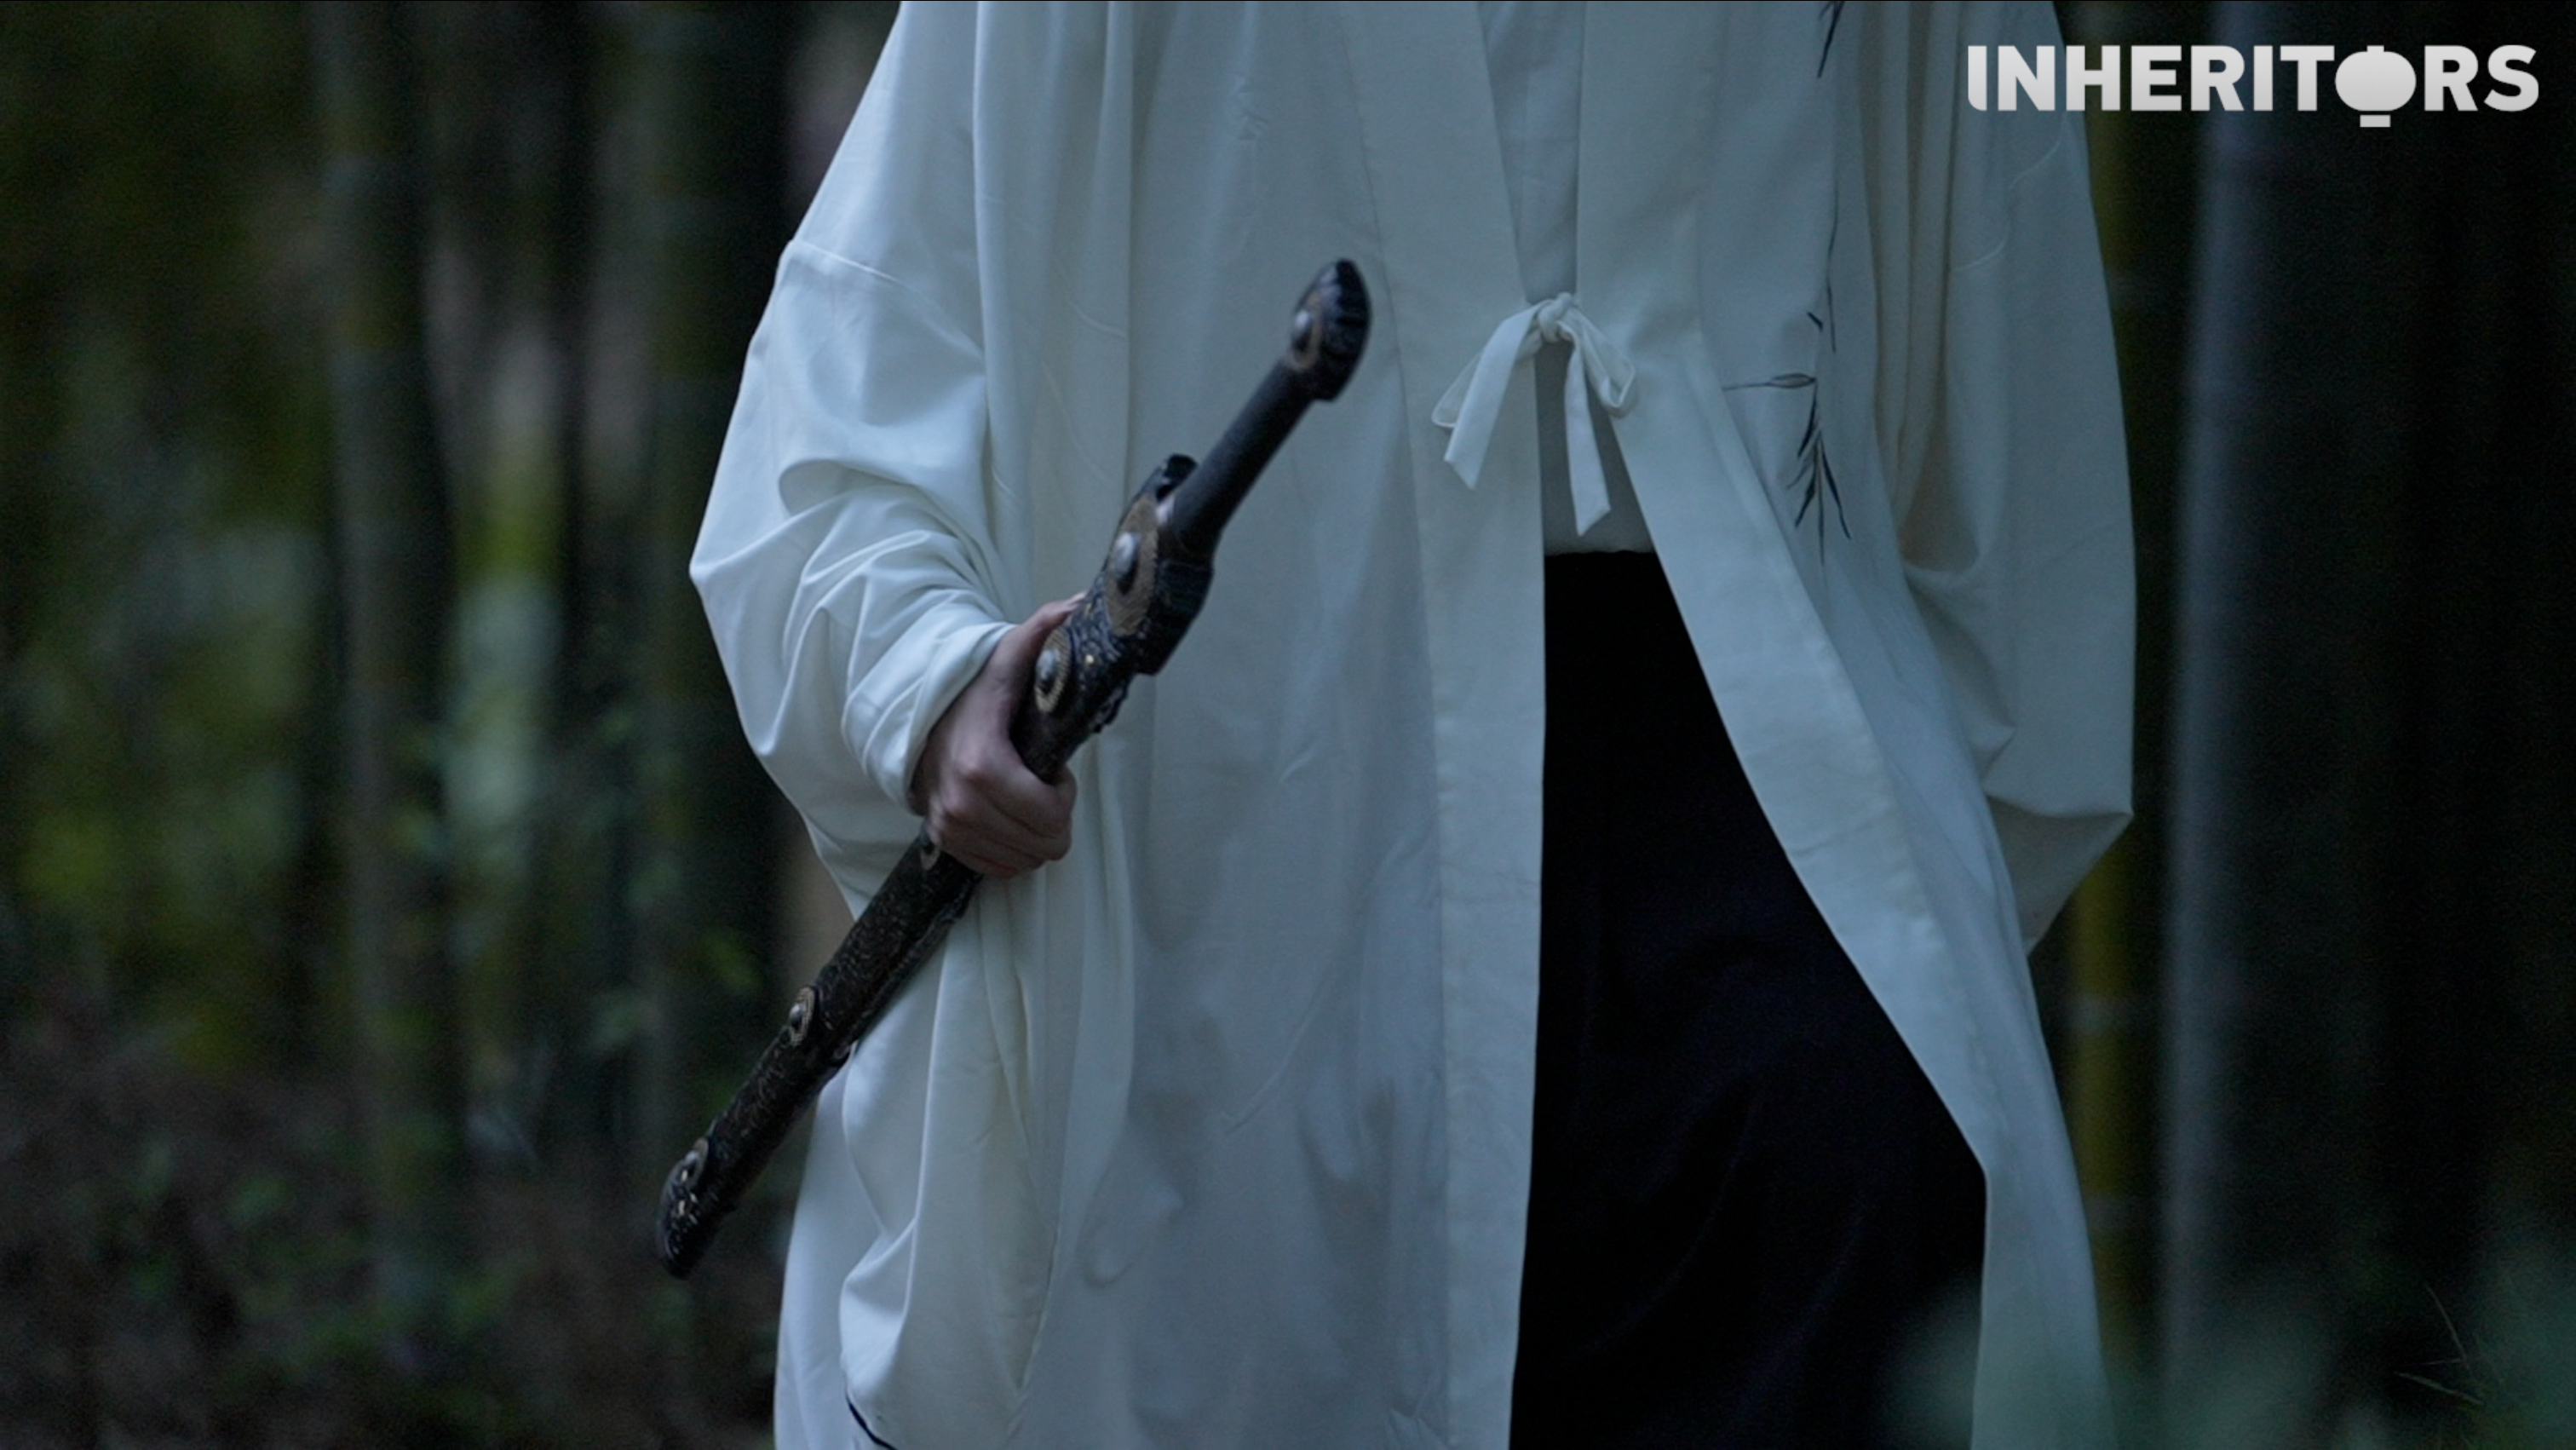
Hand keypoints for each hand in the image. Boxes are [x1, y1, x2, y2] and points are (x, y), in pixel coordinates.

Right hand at [907, 596, 1082, 877]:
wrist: (914, 716)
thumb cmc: (969, 692)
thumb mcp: (1006, 659)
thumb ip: (1042, 632)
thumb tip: (1081, 602)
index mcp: (982, 766)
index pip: (1050, 817)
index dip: (1065, 796)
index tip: (1052, 769)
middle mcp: (962, 806)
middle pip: (1044, 844)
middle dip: (1054, 815)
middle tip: (1040, 781)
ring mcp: (949, 828)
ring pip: (1025, 861)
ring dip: (1034, 833)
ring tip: (1022, 794)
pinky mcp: (942, 842)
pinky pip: (999, 869)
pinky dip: (1012, 848)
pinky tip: (1007, 814)